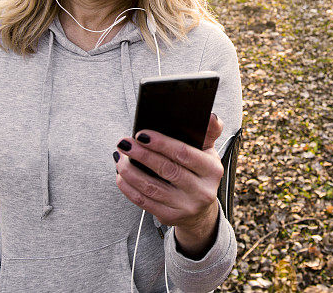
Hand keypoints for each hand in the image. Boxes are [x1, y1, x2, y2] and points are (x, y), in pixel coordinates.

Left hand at [114, 113, 223, 257]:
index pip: (185, 153)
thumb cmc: (199, 172)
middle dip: (142, 154)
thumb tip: (209, 115)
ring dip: (131, 171)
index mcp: (212, 170)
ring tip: (120, 158)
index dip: (162, 143)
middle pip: (167, 169)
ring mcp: (186, 207)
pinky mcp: (170, 217)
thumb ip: (209, 131)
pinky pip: (144, 202)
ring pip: (152, 187)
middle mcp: (202, 190)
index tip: (142, 134)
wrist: (200, 210)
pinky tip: (121, 176)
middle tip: (124, 142)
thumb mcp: (208, 152)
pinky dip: (129, 187)